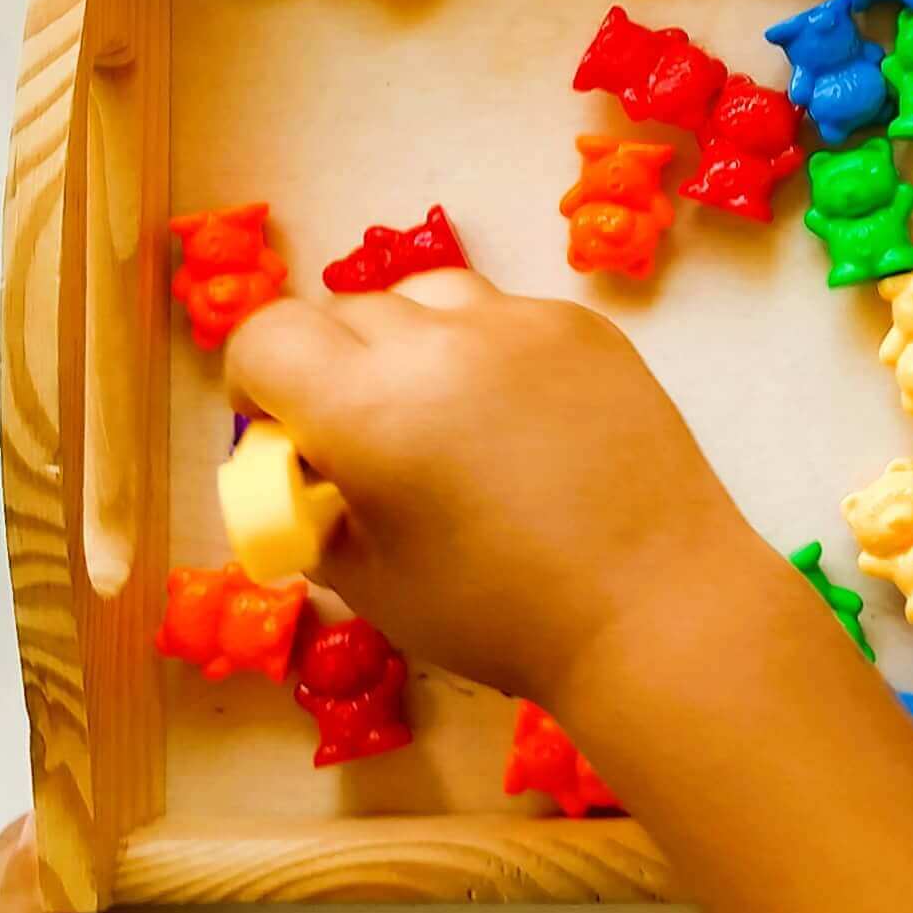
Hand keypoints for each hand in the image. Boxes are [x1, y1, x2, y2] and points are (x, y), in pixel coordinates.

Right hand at [228, 275, 784, 702]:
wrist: (654, 607)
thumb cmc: (500, 615)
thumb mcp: (369, 582)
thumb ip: (313, 508)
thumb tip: (300, 468)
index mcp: (368, 405)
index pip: (267, 337)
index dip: (258, 385)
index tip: (283, 433)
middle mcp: (440, 341)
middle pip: (344, 314)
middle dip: (331, 368)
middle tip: (364, 441)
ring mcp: (521, 323)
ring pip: (426, 297)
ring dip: (408, 343)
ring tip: (442, 418)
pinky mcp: (584, 327)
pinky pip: (503, 314)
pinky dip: (486, 352)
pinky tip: (516, 422)